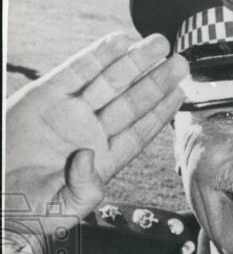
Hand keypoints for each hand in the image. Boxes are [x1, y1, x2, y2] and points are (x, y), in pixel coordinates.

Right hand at [5, 33, 186, 222]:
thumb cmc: (29, 210)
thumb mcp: (65, 208)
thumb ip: (86, 188)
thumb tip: (90, 155)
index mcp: (103, 161)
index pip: (139, 132)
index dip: (160, 112)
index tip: (180, 93)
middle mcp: (90, 133)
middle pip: (131, 103)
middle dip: (156, 82)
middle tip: (181, 62)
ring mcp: (68, 113)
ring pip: (109, 83)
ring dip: (134, 63)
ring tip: (158, 44)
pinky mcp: (44, 97)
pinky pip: (76, 72)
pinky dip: (97, 56)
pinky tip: (120, 42)